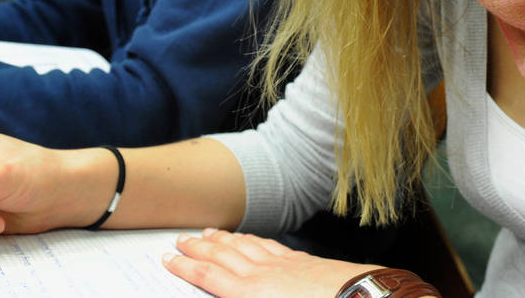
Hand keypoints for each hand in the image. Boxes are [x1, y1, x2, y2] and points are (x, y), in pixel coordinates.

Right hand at [164, 229, 377, 297]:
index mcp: (250, 294)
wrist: (356, 297)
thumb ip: (240, 297)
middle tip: (180, 241)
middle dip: (197, 248)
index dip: (185, 268)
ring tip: (207, 233)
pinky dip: (251, 239)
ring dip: (221, 240)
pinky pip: (268, 245)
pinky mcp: (299, 260)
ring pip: (243, 246)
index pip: (208, 277)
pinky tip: (248, 237)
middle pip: (221, 257)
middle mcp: (261, 275)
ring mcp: (281, 264)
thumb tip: (223, 290)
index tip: (168, 259)